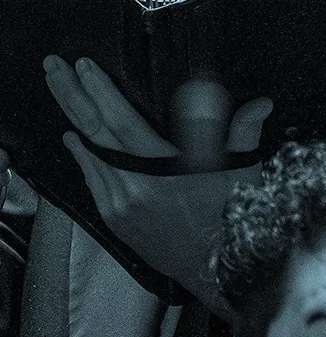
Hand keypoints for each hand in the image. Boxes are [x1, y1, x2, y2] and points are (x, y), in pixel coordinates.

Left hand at [49, 54, 268, 302]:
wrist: (217, 271)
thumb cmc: (235, 220)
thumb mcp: (243, 174)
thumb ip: (242, 134)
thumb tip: (260, 103)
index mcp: (163, 171)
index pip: (122, 121)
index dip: (101, 91)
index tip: (84, 66)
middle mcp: (133, 186)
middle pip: (94, 132)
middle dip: (71, 96)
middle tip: (53, 67)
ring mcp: (119, 204)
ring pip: (88, 153)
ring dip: (72, 119)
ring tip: (61, 91)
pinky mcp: (115, 219)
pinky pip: (91, 179)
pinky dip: (82, 154)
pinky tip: (75, 138)